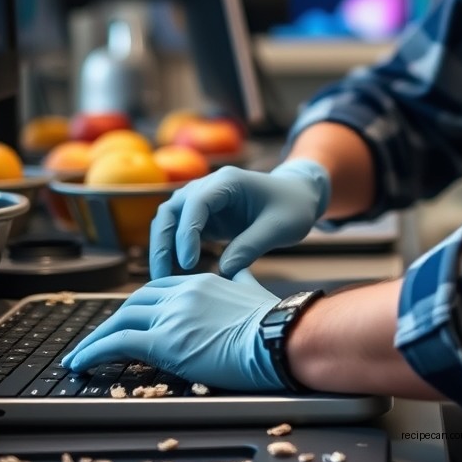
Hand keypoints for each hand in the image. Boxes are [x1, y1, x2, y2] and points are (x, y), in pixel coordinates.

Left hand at [61, 270, 282, 390]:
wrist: (279, 337)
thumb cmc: (274, 323)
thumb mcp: (253, 293)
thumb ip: (241, 281)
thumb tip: (241, 275)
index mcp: (202, 282)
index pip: (159, 288)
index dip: (140, 305)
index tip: (129, 320)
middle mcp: (182, 293)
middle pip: (135, 302)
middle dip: (113, 320)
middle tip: (98, 339)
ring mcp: (172, 315)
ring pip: (120, 321)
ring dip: (96, 338)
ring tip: (80, 356)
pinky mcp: (164, 340)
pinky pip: (117, 343)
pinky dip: (93, 352)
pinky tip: (82, 363)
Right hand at [149, 159, 330, 278]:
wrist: (299, 197)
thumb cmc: (293, 207)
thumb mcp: (279, 227)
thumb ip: (251, 246)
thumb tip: (223, 272)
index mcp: (229, 181)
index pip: (196, 203)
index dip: (187, 232)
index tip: (188, 263)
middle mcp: (210, 186)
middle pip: (172, 210)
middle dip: (163, 243)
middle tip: (163, 278)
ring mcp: (204, 200)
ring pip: (169, 220)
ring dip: (162, 247)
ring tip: (164, 279)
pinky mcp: (205, 217)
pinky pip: (180, 232)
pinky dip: (173, 250)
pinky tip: (175, 275)